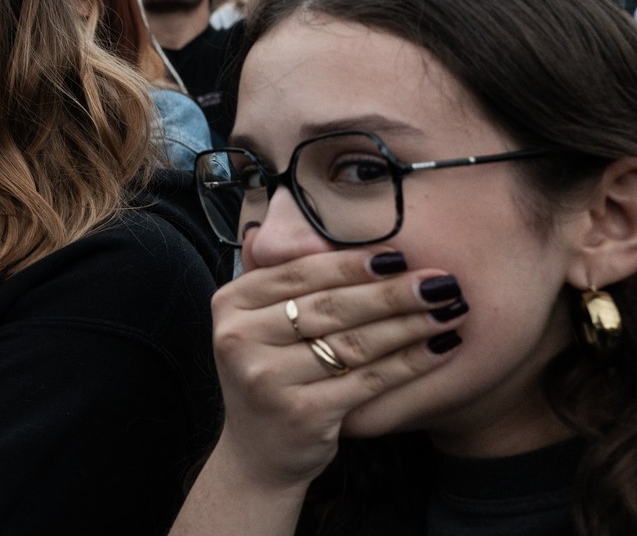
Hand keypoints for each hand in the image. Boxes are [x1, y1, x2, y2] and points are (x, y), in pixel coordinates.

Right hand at [210, 248, 466, 489]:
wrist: (258, 455)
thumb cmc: (270, 376)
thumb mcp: (257, 324)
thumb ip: (279, 279)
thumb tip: (307, 224)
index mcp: (230, 306)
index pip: (299, 274)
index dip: (351, 263)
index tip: (399, 255)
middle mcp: (239, 340)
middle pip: (330, 307)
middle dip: (391, 292)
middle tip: (440, 280)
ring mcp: (268, 379)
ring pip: (353, 342)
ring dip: (409, 324)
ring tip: (449, 309)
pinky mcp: (302, 413)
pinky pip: (368, 379)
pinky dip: (410, 361)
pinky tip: (440, 347)